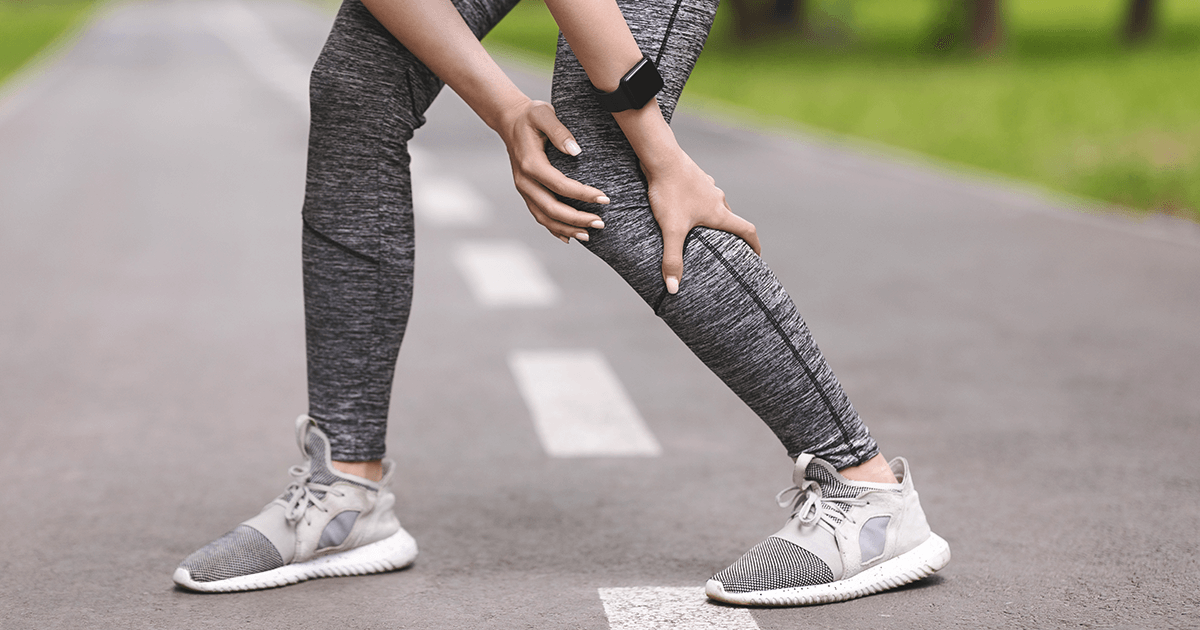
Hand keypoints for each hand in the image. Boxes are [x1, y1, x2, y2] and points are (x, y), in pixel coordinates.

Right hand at [497, 99, 609, 242]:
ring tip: (589, 234)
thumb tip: (576, 151)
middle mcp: (524, 181)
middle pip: (552, 208)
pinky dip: (554, 229)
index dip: (583, 194)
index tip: (604, 198)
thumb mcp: (544, 114)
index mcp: (530, 164)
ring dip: (567, 229)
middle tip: (601, 223)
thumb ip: (560, 131)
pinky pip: (539, 215)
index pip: (560, 185)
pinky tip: (569, 237)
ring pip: (544, 217)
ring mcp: (524, 189)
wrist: (510, 121)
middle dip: (577, 219)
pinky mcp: (527, 193)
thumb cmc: (531, 116)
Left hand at [644, 151, 760, 293]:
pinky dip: (698, 205)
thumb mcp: (671, 229)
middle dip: (730, 234)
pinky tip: (683, 208)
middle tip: (725, 248)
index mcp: (719, 212)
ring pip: (715, 205)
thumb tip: (673, 289)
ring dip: (713, 219)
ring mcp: (706, 186)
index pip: (747, 231)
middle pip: (731, 219)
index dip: (754, 245)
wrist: (660, 157)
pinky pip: (701, 194)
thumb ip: (672, 259)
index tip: (757, 257)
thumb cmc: (669, 192)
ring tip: (701, 231)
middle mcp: (717, 198)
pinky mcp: (693, 177)